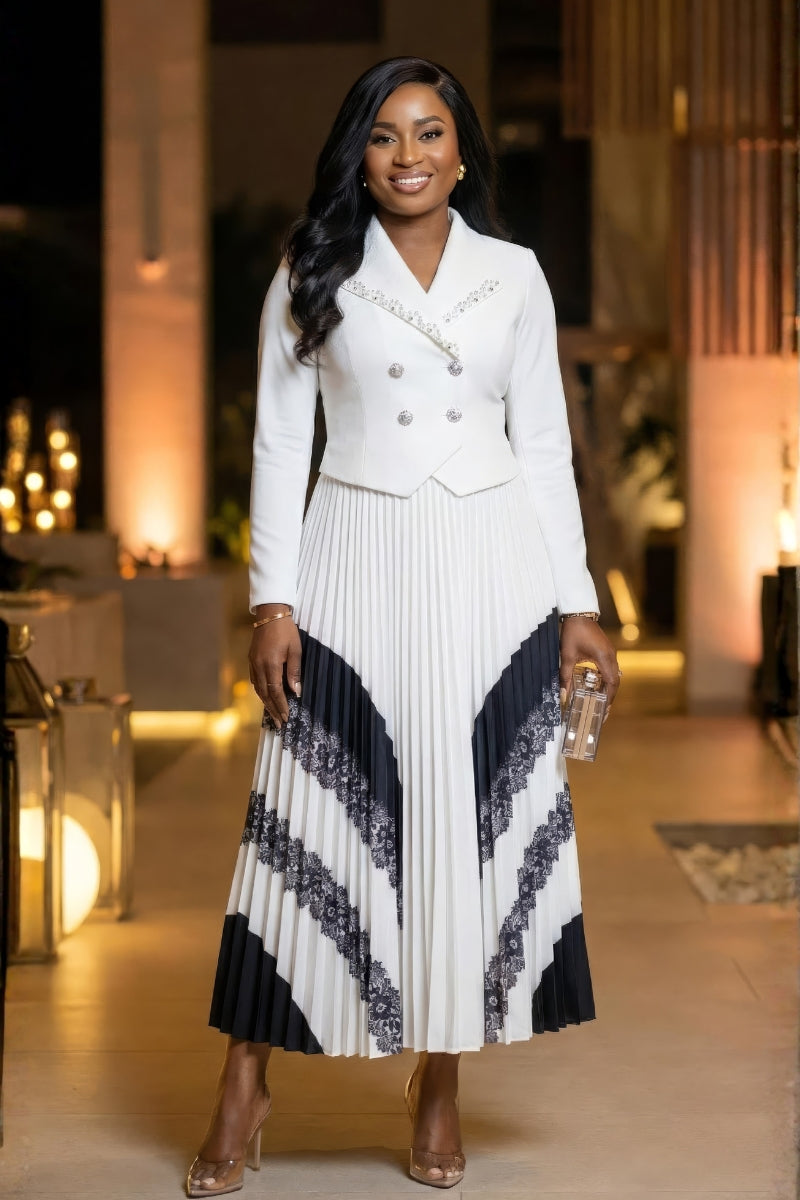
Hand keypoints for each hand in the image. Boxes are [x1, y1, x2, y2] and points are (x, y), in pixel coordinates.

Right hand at [249, 607, 301, 727]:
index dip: (281, 706)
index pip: (275, 691)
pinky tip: (265, 696)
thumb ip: (294, 672)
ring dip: (266, 702)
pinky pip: (254, 680)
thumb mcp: (296, 650)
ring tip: (273, 714)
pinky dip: (260, 691)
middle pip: (264, 693)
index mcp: (271, 664)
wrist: (270, 613)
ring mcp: (253, 662)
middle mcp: (258, 665)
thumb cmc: (287, 630)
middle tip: (280, 723)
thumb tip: (296, 692)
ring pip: (257, 688)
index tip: (286, 717)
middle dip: (273, 709)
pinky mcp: (251, 659)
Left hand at [559, 617, 620, 714]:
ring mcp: (611, 652)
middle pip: (615, 681)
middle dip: (609, 696)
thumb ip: (565, 676)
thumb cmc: (573, 633)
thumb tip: (562, 694)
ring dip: (608, 687)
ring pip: (614, 675)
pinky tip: (596, 684)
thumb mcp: (567, 656)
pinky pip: (610, 668)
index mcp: (604, 658)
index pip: (612, 684)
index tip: (605, 711)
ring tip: (599, 700)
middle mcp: (611, 656)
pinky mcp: (607, 650)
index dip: (609, 699)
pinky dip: (606, 678)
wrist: (579, 613)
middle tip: (602, 710)